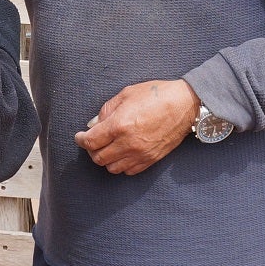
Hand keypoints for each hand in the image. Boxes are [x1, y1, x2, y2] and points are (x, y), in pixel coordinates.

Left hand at [75, 79, 200, 175]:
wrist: (185, 104)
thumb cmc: (156, 95)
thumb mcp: (126, 94)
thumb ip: (106, 111)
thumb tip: (94, 124)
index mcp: (119, 125)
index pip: (90, 141)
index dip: (81, 140)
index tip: (80, 137)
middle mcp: (128, 143)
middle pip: (98, 158)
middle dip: (92, 150)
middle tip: (93, 141)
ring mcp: (140, 154)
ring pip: (112, 168)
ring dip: (106, 159)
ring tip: (108, 148)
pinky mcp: (151, 159)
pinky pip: (128, 171)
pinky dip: (121, 165)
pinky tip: (122, 154)